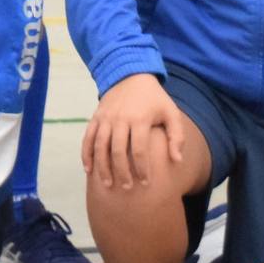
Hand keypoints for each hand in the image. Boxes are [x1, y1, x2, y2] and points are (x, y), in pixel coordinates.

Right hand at [81, 72, 182, 189]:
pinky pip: (88, 138)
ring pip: (100, 146)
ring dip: (102, 167)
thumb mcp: (171, 113)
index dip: (141, 168)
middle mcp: (120, 118)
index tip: (146, 183)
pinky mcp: (96, 117)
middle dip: (121, 171)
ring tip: (107, 184)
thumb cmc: (154, 99)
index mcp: (139, 118)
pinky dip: (86, 154)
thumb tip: (177, 161)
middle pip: (117, 150)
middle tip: (126, 188)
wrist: (130, 74)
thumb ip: (176, 136)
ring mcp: (105, 118)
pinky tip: (88, 170)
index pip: (138, 149)